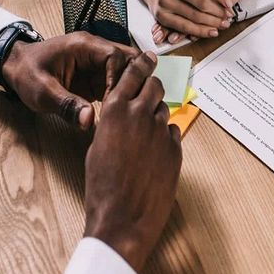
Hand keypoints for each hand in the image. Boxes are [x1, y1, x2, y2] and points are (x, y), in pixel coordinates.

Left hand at [1, 32, 138, 128]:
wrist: (17, 68)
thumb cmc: (27, 73)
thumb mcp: (42, 92)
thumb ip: (67, 105)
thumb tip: (89, 121)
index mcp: (83, 46)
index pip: (116, 56)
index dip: (120, 78)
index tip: (115, 99)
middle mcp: (96, 50)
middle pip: (131, 59)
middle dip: (135, 81)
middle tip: (131, 103)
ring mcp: (99, 63)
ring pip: (130, 70)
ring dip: (132, 88)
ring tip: (127, 107)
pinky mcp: (99, 76)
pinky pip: (120, 82)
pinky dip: (125, 95)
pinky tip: (122, 110)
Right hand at [83, 52, 181, 272]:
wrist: (124, 217)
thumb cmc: (102, 185)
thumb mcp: (97, 146)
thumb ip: (112, 124)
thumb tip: (121, 117)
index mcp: (115, 111)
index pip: (133, 74)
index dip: (141, 63)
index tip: (147, 56)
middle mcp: (141, 115)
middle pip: (154, 87)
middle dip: (152, 86)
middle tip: (150, 88)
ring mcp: (162, 133)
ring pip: (164, 110)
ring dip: (156, 114)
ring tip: (145, 130)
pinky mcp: (176, 150)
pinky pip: (172, 133)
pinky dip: (165, 136)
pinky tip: (154, 151)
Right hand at [136, 0, 233, 44]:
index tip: (228, 1)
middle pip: (201, 1)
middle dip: (219, 11)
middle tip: (228, 15)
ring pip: (195, 16)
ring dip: (213, 22)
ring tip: (224, 23)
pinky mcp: (160, 14)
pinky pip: (184, 27)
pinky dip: (200, 31)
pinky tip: (211, 31)